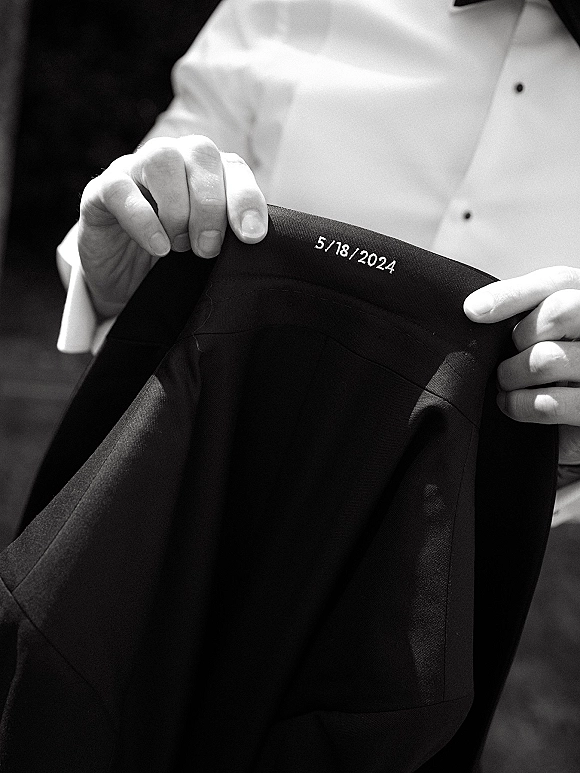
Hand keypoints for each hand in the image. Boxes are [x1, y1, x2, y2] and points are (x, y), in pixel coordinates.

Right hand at [77, 135, 267, 318]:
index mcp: (208, 169)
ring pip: (162, 160)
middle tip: (208, 248)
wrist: (123, 278)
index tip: (251, 236)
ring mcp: (135, 168)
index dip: (246, 199)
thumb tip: (255, 241)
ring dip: (178, 209)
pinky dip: (144, 220)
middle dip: (211, 206)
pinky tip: (158, 247)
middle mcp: (174, 158)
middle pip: (201, 154)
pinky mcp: (102, 190)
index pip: (235, 167)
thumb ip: (230, 235)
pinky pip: (121, 189)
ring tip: (179, 246)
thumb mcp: (207, 247)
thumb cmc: (174, 257)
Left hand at [464, 266, 579, 465]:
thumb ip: (516, 303)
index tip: (472, 311)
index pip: (557, 283)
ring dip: (510, 375)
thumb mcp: (540, 320)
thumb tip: (473, 308)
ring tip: (506, 380)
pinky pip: (546, 403)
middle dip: (519, 336)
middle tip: (508, 354)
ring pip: (546, 358)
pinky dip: (518, 404)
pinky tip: (512, 402)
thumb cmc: (551, 352)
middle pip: (558, 313)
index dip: (511, 296)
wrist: (573, 402)